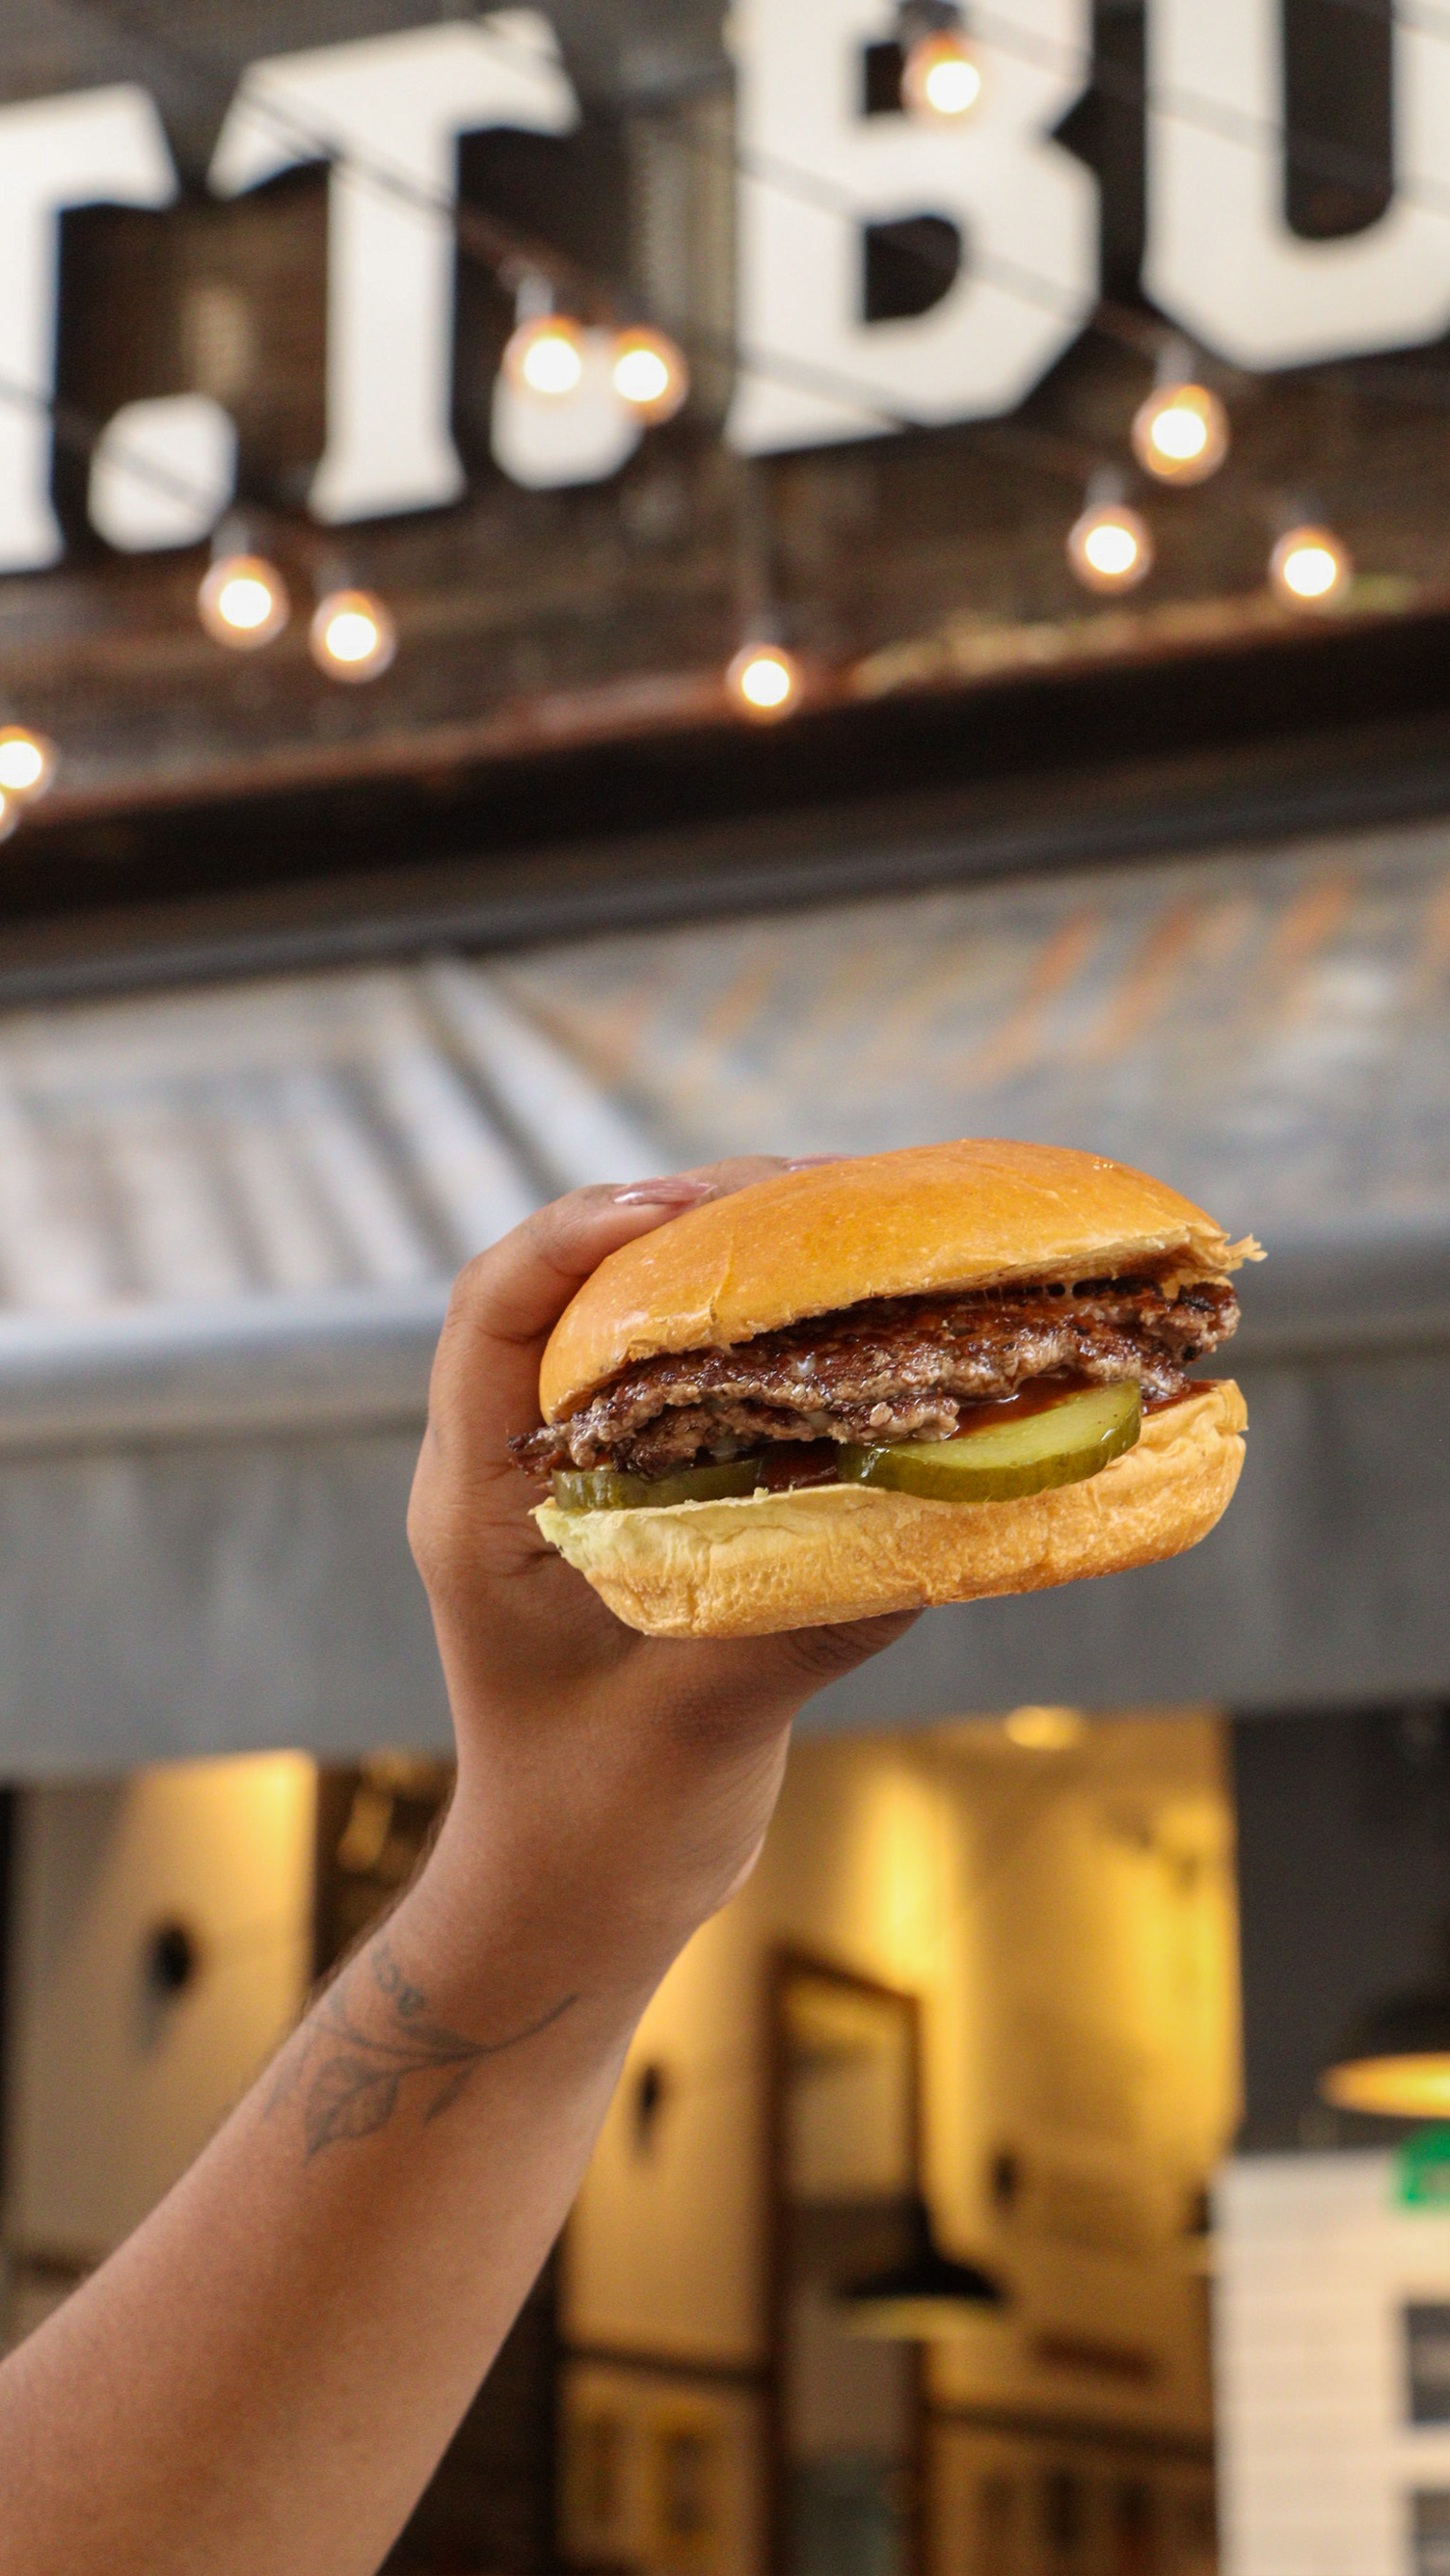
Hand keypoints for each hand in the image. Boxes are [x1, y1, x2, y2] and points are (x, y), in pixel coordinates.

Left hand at [408, 1159, 916, 2006]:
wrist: (578, 1903)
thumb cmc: (601, 1832)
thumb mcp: (701, 1724)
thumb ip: (799, 1617)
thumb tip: (941, 1520)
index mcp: (479, 1505)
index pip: (492, 1313)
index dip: (577, 1236)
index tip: (683, 1203)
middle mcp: (518, 1472)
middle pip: (573, 1293)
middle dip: (682, 1223)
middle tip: (810, 1191)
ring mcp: (579, 1488)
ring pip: (636, 1328)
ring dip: (730, 1271)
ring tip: (844, 1231)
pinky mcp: (644, 1513)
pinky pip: (692, 1390)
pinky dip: (766, 1347)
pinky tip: (853, 1332)